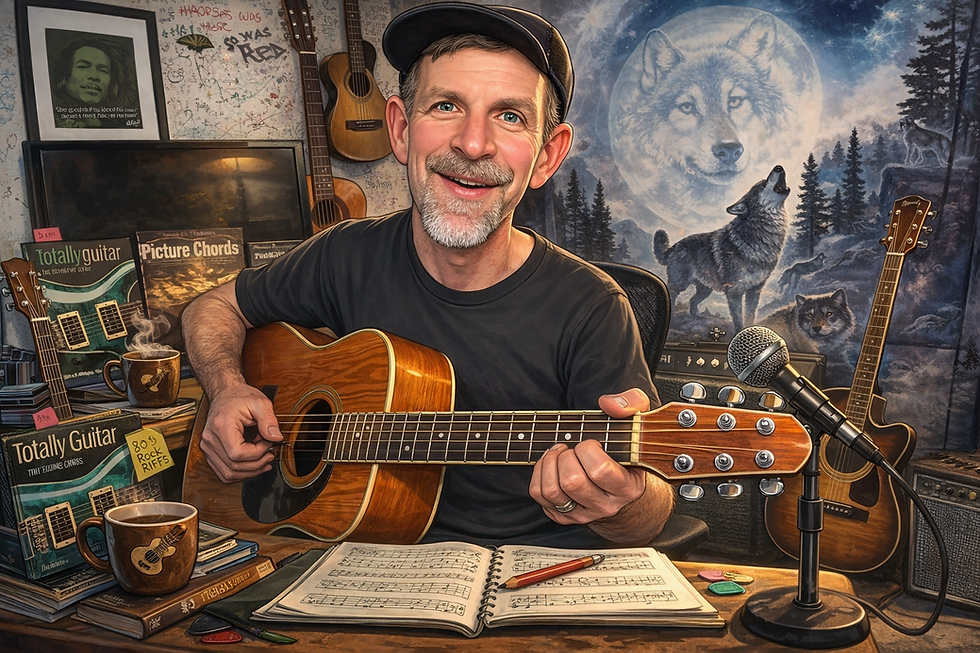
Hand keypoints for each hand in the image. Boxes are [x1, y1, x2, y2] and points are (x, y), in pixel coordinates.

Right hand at [197, 383, 282, 482]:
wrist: (226, 393)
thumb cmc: (240, 397)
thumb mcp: (260, 403)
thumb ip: (269, 421)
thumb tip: (276, 438)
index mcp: (221, 426)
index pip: (238, 454)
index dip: (257, 453)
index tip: (268, 443)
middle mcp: (210, 439)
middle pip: (233, 466)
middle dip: (257, 464)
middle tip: (270, 453)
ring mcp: (207, 447)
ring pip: (227, 474)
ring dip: (249, 472)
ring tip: (264, 461)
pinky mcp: (210, 452)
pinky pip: (223, 472)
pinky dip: (239, 472)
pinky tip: (253, 465)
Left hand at [529, 388, 650, 524]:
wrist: (625, 491)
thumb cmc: (628, 453)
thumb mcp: (638, 424)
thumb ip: (632, 404)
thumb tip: (608, 404)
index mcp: (627, 487)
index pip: (600, 470)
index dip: (588, 450)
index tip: (591, 443)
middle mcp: (605, 506)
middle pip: (572, 481)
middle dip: (566, 456)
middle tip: (573, 447)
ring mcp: (583, 513)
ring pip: (553, 491)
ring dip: (549, 464)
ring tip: (560, 453)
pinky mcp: (564, 516)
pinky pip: (540, 495)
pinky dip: (539, 473)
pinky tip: (551, 464)